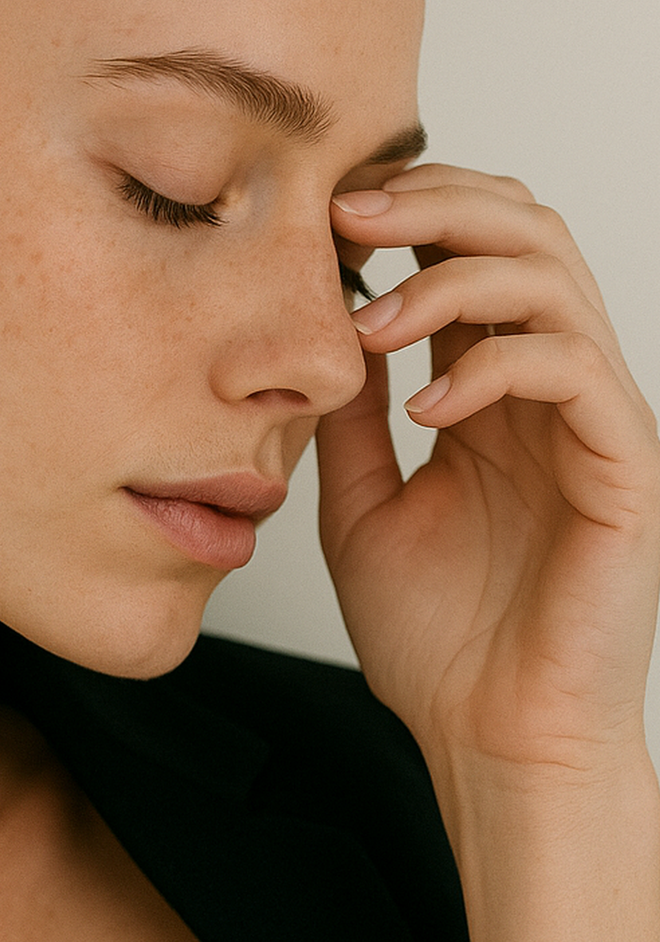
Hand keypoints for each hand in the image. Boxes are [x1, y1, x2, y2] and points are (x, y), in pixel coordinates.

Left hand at [316, 164, 659, 772]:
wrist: (490, 740)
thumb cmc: (439, 644)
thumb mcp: (361, 509)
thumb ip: (351, 423)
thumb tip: (317, 338)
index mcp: (491, 393)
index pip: (472, 253)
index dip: (410, 210)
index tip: (321, 215)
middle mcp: (549, 391)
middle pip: (524, 232)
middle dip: (435, 202)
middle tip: (345, 214)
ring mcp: (593, 422)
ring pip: (553, 279)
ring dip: (451, 277)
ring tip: (368, 323)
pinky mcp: (625, 466)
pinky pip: (574, 368)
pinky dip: (492, 365)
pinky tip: (425, 407)